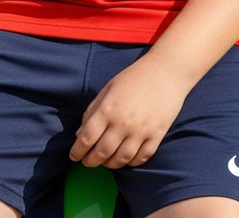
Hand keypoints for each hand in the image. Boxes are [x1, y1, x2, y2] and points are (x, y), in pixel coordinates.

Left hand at [69, 51, 190, 168]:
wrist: (165, 72)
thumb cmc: (134, 77)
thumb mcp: (108, 88)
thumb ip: (92, 111)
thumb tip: (80, 134)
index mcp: (108, 109)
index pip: (87, 138)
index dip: (77, 151)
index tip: (73, 156)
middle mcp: (123, 123)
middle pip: (102, 152)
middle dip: (90, 161)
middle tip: (86, 162)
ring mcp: (141, 132)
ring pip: (121, 159)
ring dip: (109, 164)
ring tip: (105, 162)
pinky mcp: (157, 136)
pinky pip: (141, 158)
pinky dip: (131, 163)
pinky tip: (125, 159)